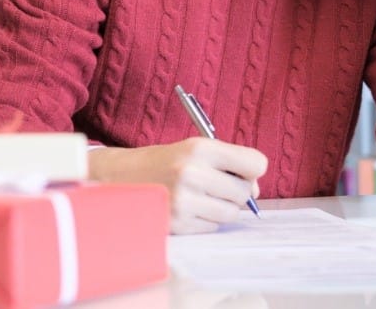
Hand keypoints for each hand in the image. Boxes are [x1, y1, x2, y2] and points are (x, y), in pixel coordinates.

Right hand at [88, 138, 266, 233]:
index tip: (242, 170)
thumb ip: (229, 162)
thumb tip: (255, 190)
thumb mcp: (193, 148)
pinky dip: (206, 220)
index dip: (252, 169)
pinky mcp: (178, 224)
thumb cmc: (162, 162)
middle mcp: (192, 174)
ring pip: (231, 213)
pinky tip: (188, 208)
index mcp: (199, 149)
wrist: (119, 176)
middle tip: (215, 184)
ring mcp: (184, 202)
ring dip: (222, 207)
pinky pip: (213, 227)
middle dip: (236, 190)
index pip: (255, 163)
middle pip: (245, 192)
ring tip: (200, 196)